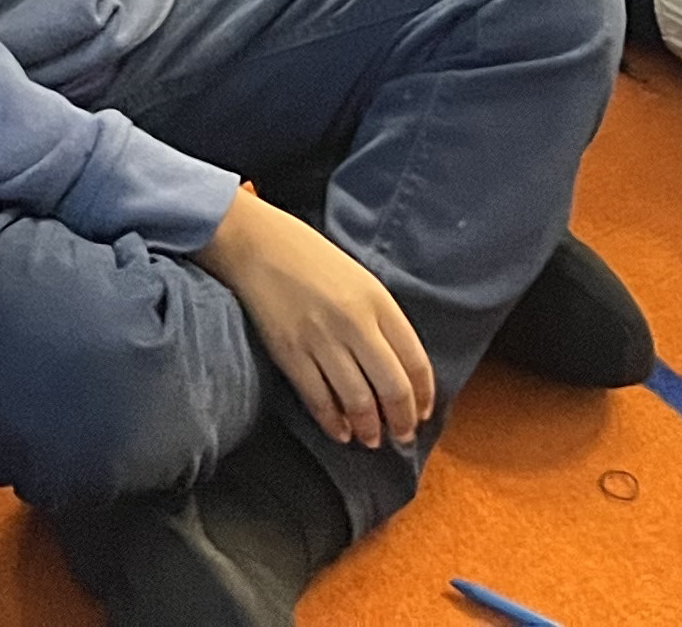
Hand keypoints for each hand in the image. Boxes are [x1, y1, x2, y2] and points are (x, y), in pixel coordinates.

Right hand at [193, 190, 433, 451]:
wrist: (257, 243)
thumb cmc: (312, 260)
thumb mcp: (360, 280)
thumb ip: (382, 320)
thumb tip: (399, 372)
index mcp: (378, 301)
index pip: (415, 361)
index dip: (424, 396)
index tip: (423, 414)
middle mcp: (354, 322)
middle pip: (392, 387)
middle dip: (402, 421)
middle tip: (402, 437)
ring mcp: (321, 339)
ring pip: (358, 401)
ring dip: (369, 428)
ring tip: (371, 438)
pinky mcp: (290, 352)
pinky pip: (319, 399)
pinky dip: (333, 423)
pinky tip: (340, 432)